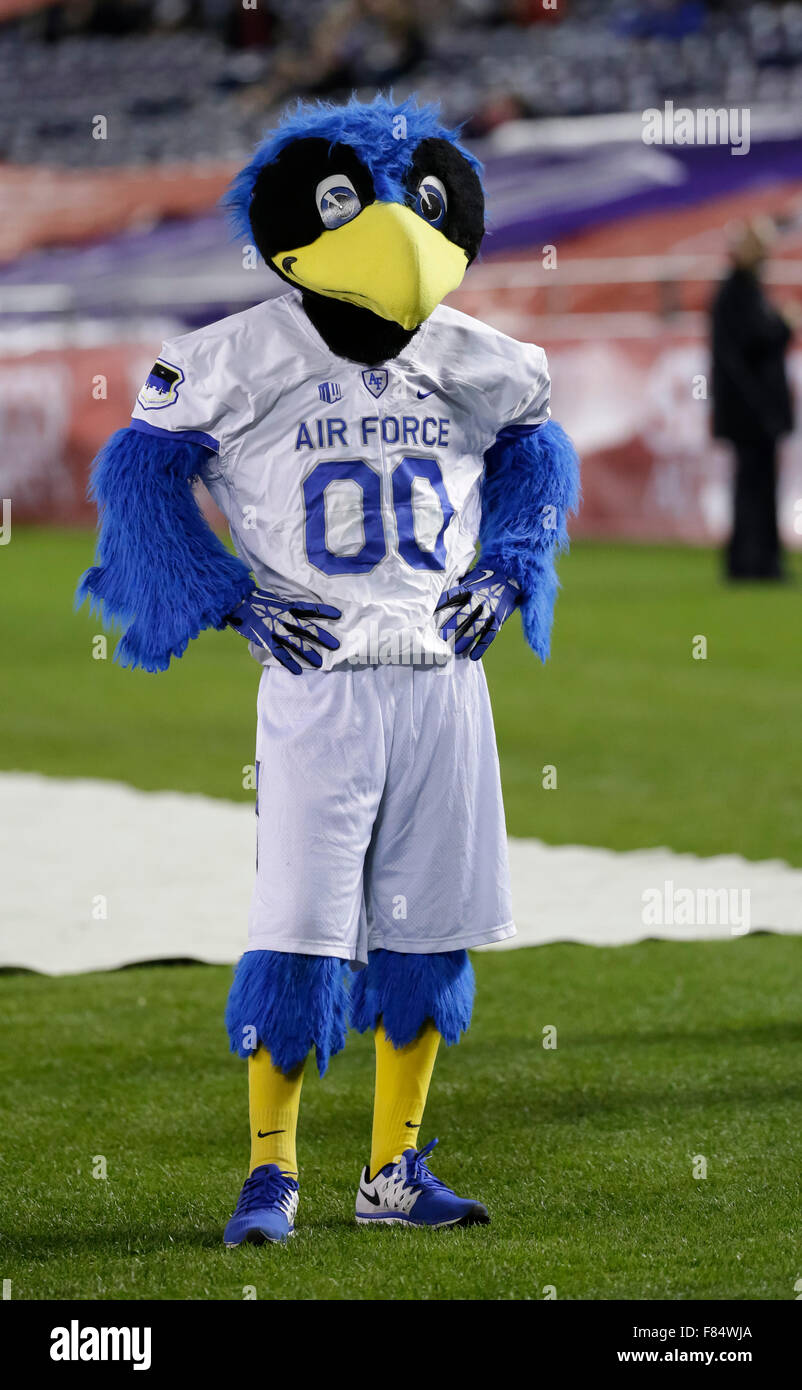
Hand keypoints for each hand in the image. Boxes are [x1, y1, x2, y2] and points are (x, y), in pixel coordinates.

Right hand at [226, 588, 340, 673]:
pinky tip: (298, 671)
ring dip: (309, 653)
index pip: (310, 609)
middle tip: (336, 646)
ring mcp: (275, 630)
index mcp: (287, 607)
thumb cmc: (256, 601)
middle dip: (322, 637)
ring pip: (296, 643)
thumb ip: (288, 607)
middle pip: (308, 628)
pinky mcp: (266, 640)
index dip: (325, 612)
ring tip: (321, 663)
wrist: (236, 603)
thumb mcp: (275, 600)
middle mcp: (284, 618)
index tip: (338, 615)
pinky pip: (280, 653)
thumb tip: (300, 612)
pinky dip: (290, 663)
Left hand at [435, 566, 520, 659]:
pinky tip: (473, 656)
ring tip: (452, 650)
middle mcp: (479, 600)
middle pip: (461, 616)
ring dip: (463, 641)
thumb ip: (455, 587)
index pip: (451, 598)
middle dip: (449, 629)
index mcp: (469, 588)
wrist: (510, 577)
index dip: (440, 608)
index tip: (429, 619)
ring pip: (475, 628)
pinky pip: (490, 635)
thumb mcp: (469, 577)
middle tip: (438, 640)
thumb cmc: (484, 579)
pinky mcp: (498, 620)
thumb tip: (436, 597)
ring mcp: (490, 611)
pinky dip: (482, 646)